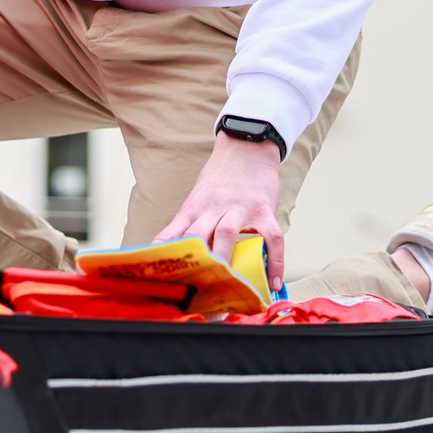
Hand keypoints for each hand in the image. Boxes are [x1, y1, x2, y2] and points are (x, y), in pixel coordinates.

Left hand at [152, 134, 287, 286]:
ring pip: (227, 234)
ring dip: (223, 257)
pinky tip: (274, 280)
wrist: (246, 148)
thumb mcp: (197, 199)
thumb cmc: (219, 178)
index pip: (175, 233)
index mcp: (194, 208)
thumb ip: (187, 224)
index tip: (158, 273)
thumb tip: (168, 249)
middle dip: (193, 259)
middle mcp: (213, 209)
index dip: (167, 254)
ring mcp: (239, 208)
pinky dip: (274, 260)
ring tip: (225, 283)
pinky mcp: (264, 210)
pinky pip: (271, 238)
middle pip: (198, 234)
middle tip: (191, 285)